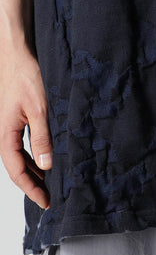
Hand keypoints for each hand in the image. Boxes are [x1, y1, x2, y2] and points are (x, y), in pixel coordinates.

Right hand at [0, 43, 52, 209]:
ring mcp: (11, 127)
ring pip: (20, 158)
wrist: (16, 53)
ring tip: (50, 185)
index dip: (30, 188)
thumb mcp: (39, 108)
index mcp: (6, 133)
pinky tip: (47, 162)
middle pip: (17, 167)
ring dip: (34, 173)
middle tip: (50, 198)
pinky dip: (35, 158)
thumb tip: (46, 165)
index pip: (16, 170)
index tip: (45, 201)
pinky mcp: (18, 120)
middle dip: (32, 185)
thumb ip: (42, 137)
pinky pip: (24, 146)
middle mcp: (6, 133)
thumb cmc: (25, 76)